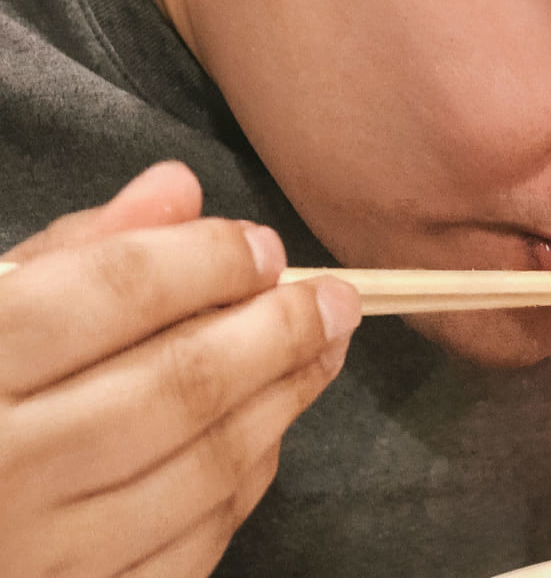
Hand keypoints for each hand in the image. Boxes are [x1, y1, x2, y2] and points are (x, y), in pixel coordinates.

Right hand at [0, 162, 360, 576]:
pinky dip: (246, 481)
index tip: (265, 248)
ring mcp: (44, 556)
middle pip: (182, 384)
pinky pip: (195, 543)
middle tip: (336, 301)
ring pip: (206, 468)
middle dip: (279, 332)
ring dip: (284, 401)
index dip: (209, 261)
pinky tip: (270, 431)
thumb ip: (72, 250)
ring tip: (325, 352)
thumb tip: (180, 189)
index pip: (114, 291)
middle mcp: (4, 470)